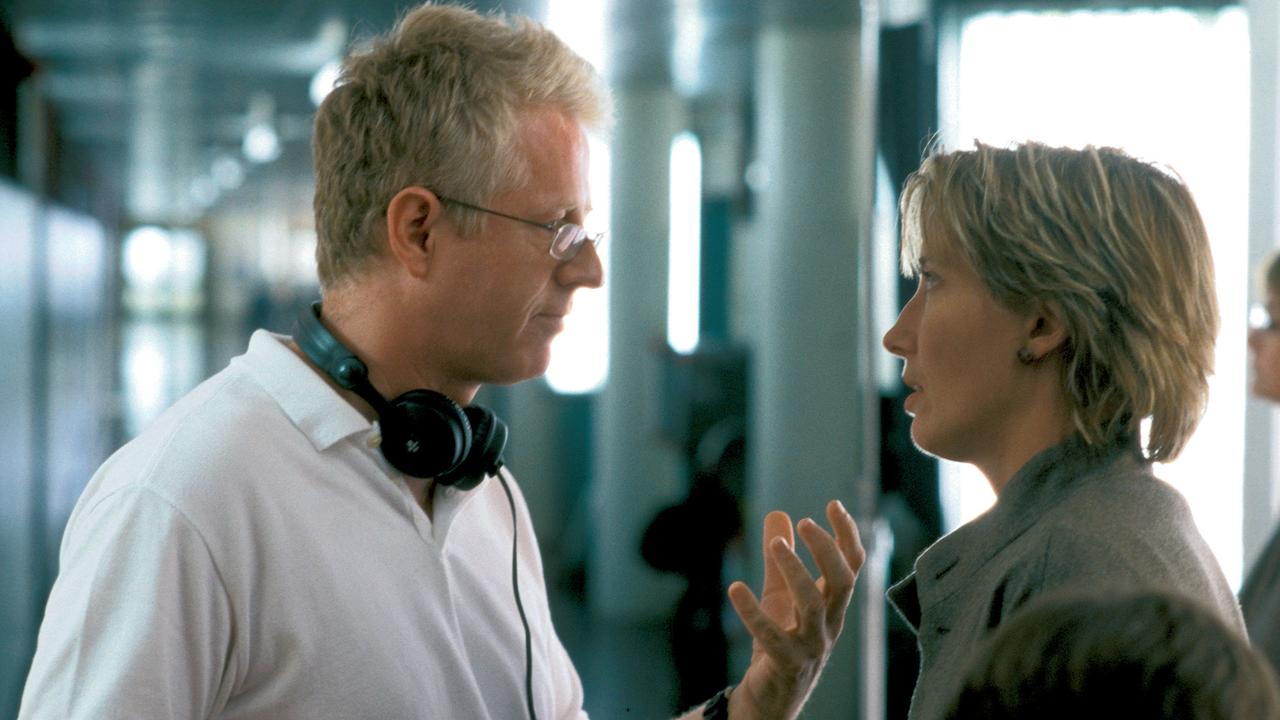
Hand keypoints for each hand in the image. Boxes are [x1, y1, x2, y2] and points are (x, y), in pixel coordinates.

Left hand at [725, 500, 863, 719]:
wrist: (771, 694)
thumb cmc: (781, 638)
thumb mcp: (779, 592)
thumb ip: (780, 556)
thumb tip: (778, 513)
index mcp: (833, 604)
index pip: (852, 566)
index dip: (847, 535)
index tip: (833, 505)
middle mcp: (829, 624)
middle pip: (842, 583)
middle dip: (827, 550)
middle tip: (806, 523)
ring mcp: (811, 646)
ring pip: (813, 606)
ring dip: (796, 572)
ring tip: (776, 545)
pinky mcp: (786, 663)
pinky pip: (771, 636)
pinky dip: (753, 612)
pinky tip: (735, 588)